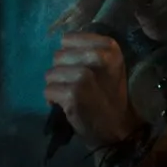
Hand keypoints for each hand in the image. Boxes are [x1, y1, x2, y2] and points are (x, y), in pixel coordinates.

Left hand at [44, 32, 141, 149]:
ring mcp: (84, 76)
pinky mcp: (73, 94)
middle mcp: (98, 57)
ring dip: (56, 86)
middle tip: (73, 84)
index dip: (67, 54)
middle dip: (60, 70)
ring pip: (50, 73)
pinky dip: (52, 99)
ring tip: (70, 95)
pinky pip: (48, 90)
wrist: (118, 128)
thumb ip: (88, 50)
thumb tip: (61, 43)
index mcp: (109, 47)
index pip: (68, 38)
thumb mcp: (109, 65)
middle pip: (58, 55)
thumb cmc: (110, 95)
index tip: (77, 67)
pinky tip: (65, 105)